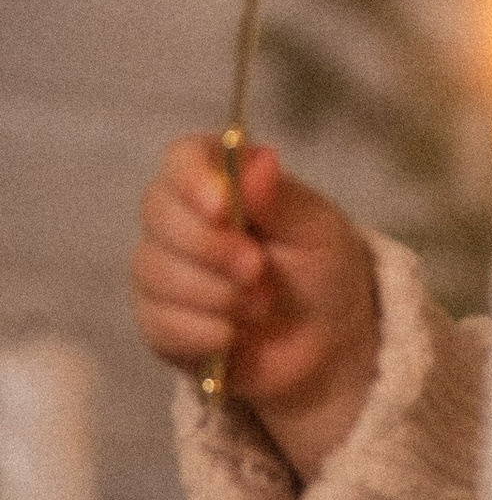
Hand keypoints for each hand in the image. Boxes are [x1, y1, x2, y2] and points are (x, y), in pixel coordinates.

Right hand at [131, 134, 379, 478]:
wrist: (326, 340)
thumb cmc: (320, 270)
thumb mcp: (315, 231)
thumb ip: (280, 199)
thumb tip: (259, 159)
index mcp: (218, 179)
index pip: (183, 160)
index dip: (194, 181)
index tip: (223, 206)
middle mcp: (180, 218)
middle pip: (158, 214)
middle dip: (211, 247)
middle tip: (258, 268)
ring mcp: (163, 269)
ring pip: (157, 271)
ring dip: (216, 294)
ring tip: (262, 304)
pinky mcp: (159, 321)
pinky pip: (160, 323)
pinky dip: (204, 332)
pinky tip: (234, 335)